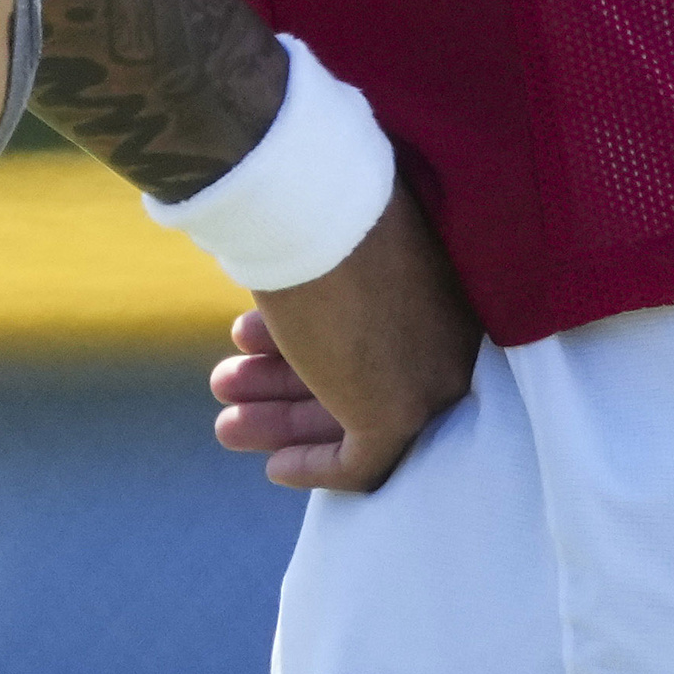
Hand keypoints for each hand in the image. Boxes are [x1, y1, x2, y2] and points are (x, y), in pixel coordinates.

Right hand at [204, 186, 480, 490]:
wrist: (309, 205)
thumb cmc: (313, 207)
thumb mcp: (331, 243)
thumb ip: (331, 277)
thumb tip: (292, 299)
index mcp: (437, 287)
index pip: (374, 341)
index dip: (301, 348)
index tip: (249, 345)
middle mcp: (447, 338)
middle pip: (358, 379)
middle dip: (283, 389)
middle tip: (227, 387)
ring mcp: (430, 379)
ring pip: (353, 419)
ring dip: (285, 423)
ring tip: (226, 423)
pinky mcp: (401, 414)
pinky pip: (361, 464)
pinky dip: (316, 467)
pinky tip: (274, 467)